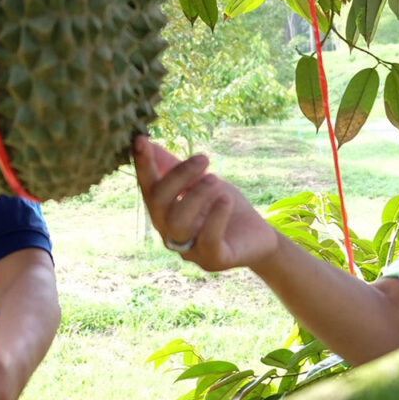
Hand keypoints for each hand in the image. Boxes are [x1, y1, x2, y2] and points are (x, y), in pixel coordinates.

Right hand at [133, 136, 279, 271]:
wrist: (257, 236)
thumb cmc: (222, 206)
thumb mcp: (199, 182)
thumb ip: (173, 166)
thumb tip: (147, 142)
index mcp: (164, 210)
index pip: (147, 187)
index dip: (143, 165)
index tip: (141, 139)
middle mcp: (170, 231)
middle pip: (158, 205)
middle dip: (177, 177)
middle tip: (204, 159)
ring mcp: (190, 250)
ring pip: (178, 223)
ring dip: (195, 196)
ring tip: (215, 180)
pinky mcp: (213, 260)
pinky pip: (208, 241)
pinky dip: (215, 217)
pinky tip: (226, 200)